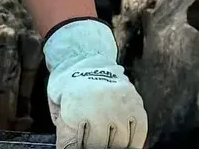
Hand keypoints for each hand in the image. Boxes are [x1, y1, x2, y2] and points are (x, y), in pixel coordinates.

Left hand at [44, 19, 146, 148]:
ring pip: (122, 142)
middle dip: (96, 147)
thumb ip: (66, 134)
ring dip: (115, 145)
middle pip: (101, 146)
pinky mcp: (134, 102)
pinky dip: (134, 142)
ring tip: (109, 143)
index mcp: (76, 109)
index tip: (78, 148)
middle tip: (93, 144)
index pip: (78, 146)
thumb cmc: (68, 87)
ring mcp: (120, 104)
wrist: (83, 57)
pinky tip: (127, 144)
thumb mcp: (58, 110)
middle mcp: (101, 106)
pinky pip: (140, 130)